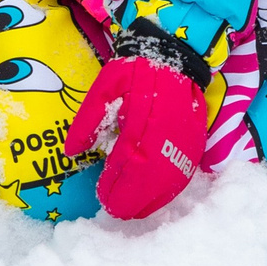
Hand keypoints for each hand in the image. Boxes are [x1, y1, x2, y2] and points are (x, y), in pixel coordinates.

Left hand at [62, 30, 209, 219]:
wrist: (175, 54)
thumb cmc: (136, 70)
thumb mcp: (105, 88)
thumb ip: (89, 120)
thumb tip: (72, 152)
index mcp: (141, 121)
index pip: (127, 164)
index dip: (115, 185)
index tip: (102, 197)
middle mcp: (164, 135)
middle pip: (149, 179)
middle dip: (131, 200)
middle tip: (115, 211)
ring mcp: (183, 139)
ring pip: (169, 180)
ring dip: (151, 199)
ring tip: (133, 211)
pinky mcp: (194, 139)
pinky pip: (184, 171)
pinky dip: (170, 188)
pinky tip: (157, 197)